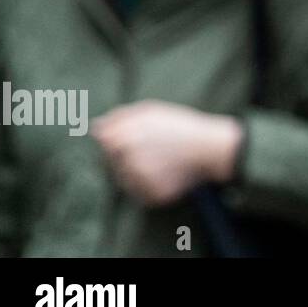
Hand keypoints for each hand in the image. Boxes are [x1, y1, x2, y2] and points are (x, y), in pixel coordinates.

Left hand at [92, 100, 243, 206]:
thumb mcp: (151, 111)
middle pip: (113, 162)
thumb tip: (96, 126)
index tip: (133, 138)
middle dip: (126, 157)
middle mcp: (125, 161)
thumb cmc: (180, 126)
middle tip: (153, 150)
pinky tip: (167, 173)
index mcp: (121, 138)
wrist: (211, 147)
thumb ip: (120, 117)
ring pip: (126, 180)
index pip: (104, 142)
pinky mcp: (151, 195)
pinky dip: (150, 186)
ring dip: (137, 172)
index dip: (117, 139)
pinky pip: (142, 193)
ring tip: (162, 161)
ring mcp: (138, 180)